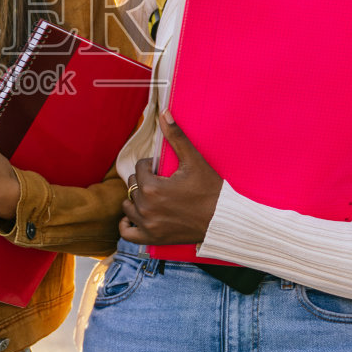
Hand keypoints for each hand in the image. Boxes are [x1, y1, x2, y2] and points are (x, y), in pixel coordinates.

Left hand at [120, 112, 222, 245]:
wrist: (223, 219)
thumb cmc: (210, 189)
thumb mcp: (193, 161)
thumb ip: (176, 137)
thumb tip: (164, 113)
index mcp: (152, 188)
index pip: (140, 168)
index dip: (151, 166)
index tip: (163, 169)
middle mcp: (146, 208)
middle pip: (133, 186)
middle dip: (144, 181)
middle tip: (162, 182)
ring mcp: (148, 225)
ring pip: (128, 206)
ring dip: (136, 200)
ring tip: (153, 197)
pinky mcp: (152, 238)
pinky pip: (127, 233)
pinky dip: (128, 224)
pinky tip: (137, 216)